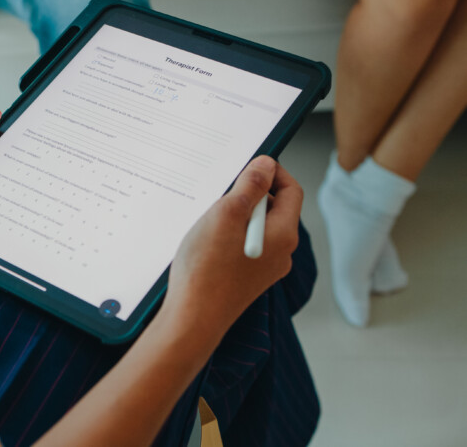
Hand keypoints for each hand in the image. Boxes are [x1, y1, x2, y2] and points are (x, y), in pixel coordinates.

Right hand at [161, 156, 303, 332]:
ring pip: (257, 227)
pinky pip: (245, 246)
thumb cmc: (207, 270)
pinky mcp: (247, 278)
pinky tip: (207, 242)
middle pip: (274, 208)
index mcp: (284, 234)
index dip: (272, 172)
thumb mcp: (227, 213)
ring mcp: (264, 268)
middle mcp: (281, 253)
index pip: (291, 190)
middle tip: (223, 191)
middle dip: (251, 194)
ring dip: (237, 215)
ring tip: (211, 219)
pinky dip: (230, 236)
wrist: (193, 318)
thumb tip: (266, 164)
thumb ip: (250, 185)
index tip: (250, 164)